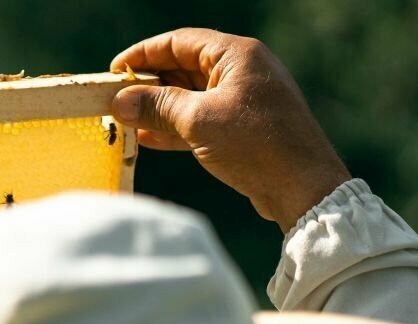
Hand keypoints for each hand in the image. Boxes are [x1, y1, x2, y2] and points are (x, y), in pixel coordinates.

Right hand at [111, 29, 351, 231]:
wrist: (303, 187)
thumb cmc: (256, 145)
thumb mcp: (199, 121)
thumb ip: (157, 106)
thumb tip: (120, 101)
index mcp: (237, 55)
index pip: (180, 42)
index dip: (143, 54)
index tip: (115, 70)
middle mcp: (242, 70)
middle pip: (183, 68)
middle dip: (148, 84)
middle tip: (116, 99)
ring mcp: (243, 99)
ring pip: (190, 96)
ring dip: (158, 108)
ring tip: (126, 120)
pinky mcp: (243, 127)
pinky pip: (200, 119)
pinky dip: (174, 127)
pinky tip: (148, 138)